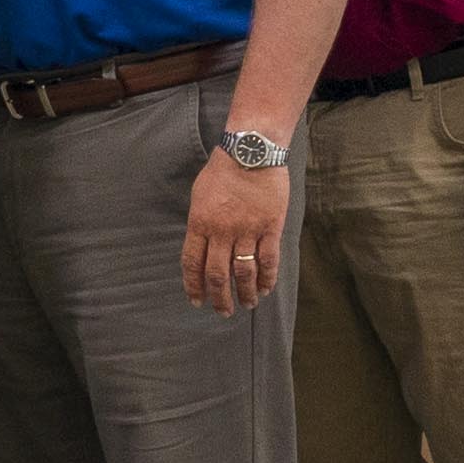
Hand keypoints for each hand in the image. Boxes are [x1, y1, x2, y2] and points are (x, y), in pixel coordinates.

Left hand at [180, 151, 290, 315]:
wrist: (251, 150)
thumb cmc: (223, 170)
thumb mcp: (199, 195)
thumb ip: (199, 223)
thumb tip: (200, 248)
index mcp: (200, 223)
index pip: (193, 263)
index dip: (194, 286)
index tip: (197, 301)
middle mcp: (221, 231)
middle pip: (218, 274)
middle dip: (219, 298)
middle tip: (223, 311)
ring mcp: (247, 230)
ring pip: (244, 272)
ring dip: (245, 293)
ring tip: (247, 304)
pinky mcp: (270, 227)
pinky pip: (268, 261)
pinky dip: (267, 279)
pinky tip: (265, 289)